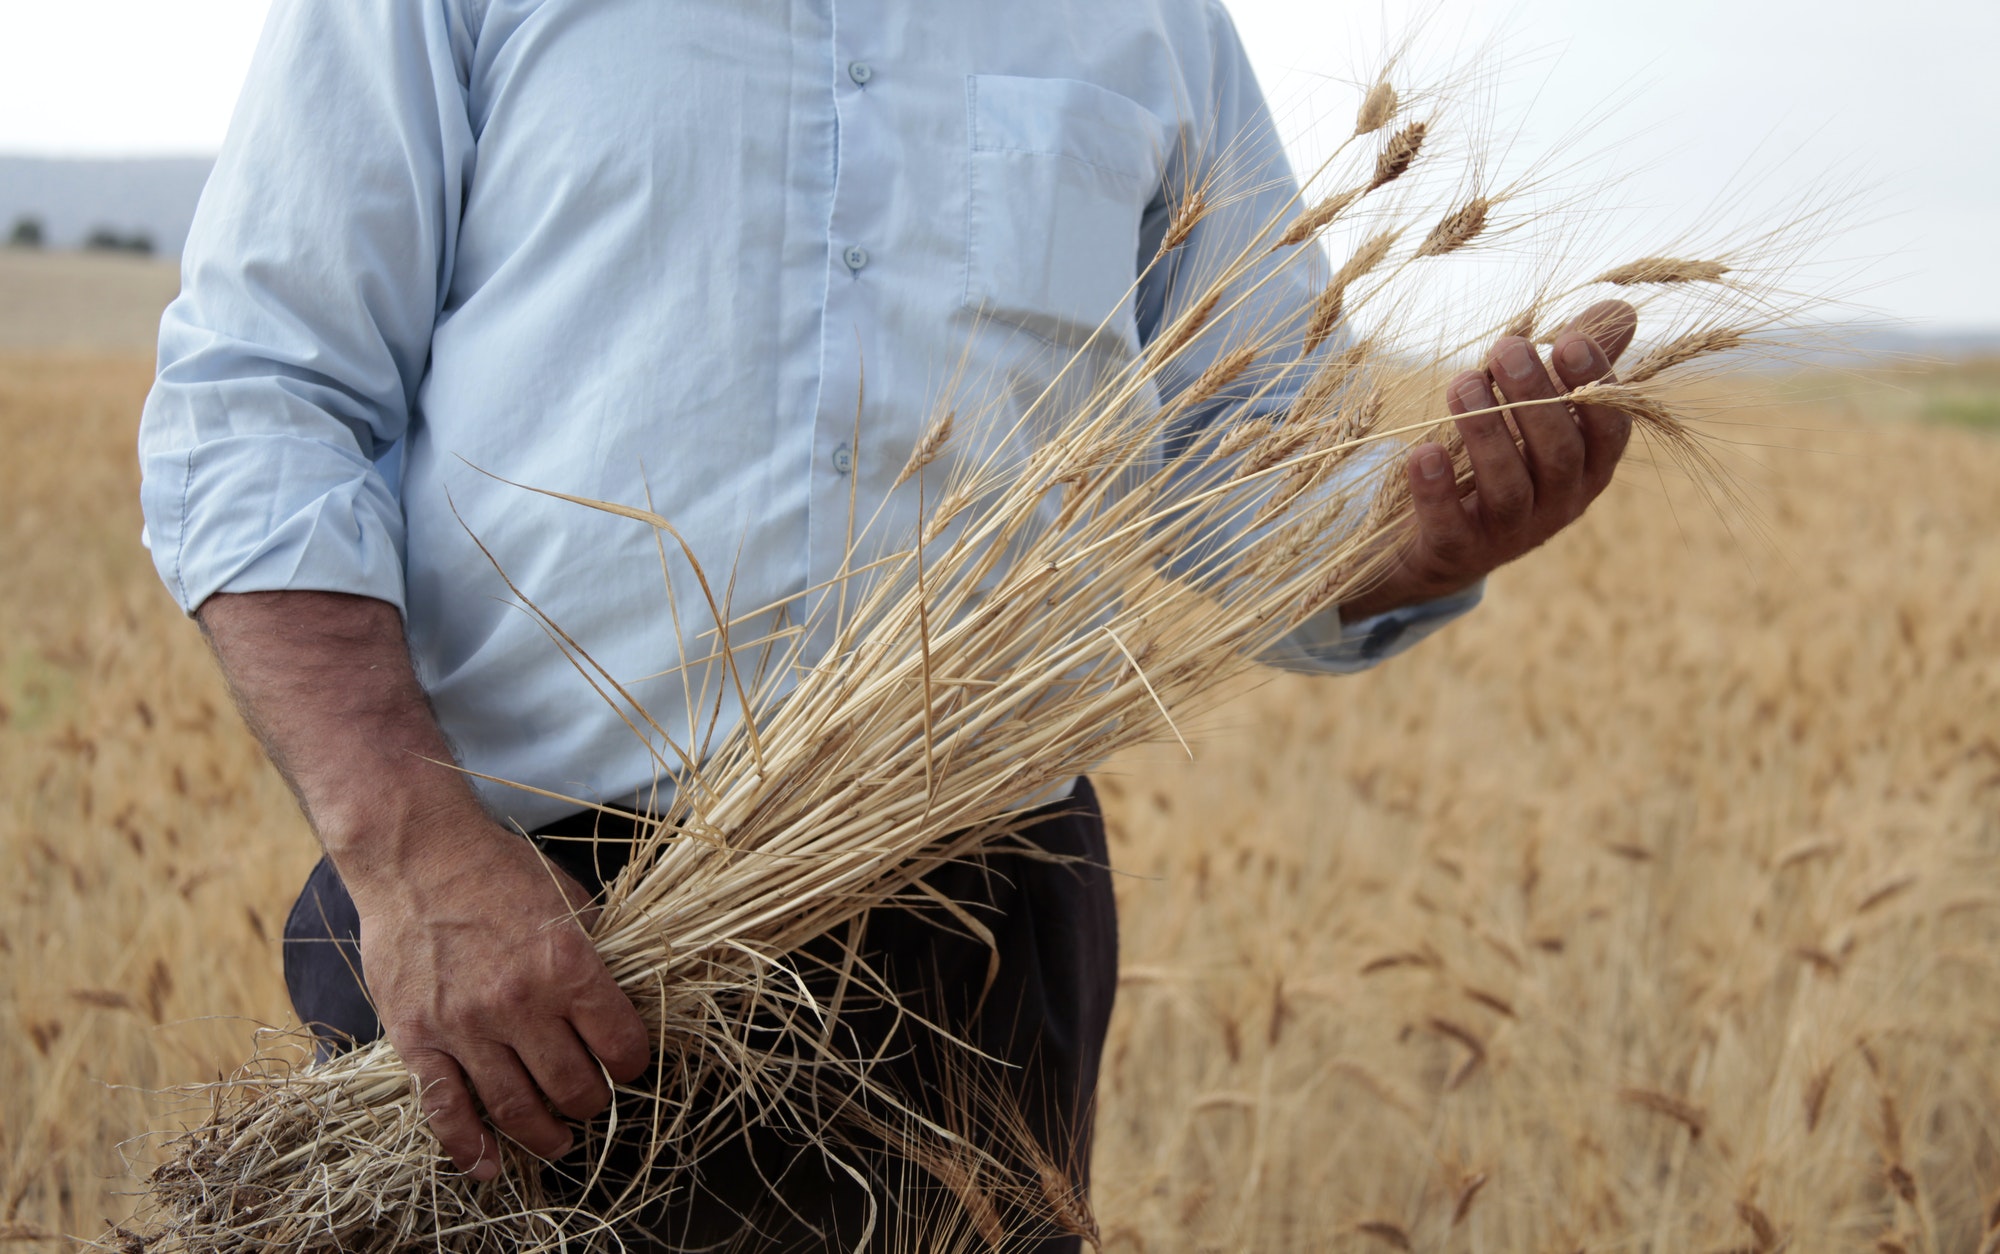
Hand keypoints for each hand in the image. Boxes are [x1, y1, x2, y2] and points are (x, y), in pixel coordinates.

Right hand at [346, 811, 650, 1180]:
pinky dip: (468, 1147)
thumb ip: (594, 955)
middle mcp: (519, 1003)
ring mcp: (465, 1026)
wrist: (417, 855)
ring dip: (544, 1135)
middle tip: (592, 1099)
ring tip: (558, 1140)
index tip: (628, 1065)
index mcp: (567, 965)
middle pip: (573, 1087)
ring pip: (516, 1108)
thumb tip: (621, 999)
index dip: (632, 1063)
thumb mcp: (568, 900)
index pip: (620, 1044)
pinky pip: (444, 1108)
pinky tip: (488, 1166)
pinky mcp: (418, 1038)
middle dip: (592, 1102)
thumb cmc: (498, 872)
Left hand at [1338, 300, 1638, 620]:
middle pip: (1559, 455)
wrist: (1441, 550)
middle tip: (1505, 347)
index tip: (1568, 339)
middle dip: (1535, 398)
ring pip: (1509, 487)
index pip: (1609, 429)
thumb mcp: (1539, 416)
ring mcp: (1509, 535)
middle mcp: (1558, 505)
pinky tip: (1421, 452)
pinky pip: (1450, 525)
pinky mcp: (1457, 553)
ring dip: (1487, 432)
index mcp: (1587, 469)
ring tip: (1461, 383)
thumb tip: (1620, 309)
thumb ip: (1572, 368)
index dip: (1594, 386)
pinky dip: (1437, 489)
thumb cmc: (1501, 464)